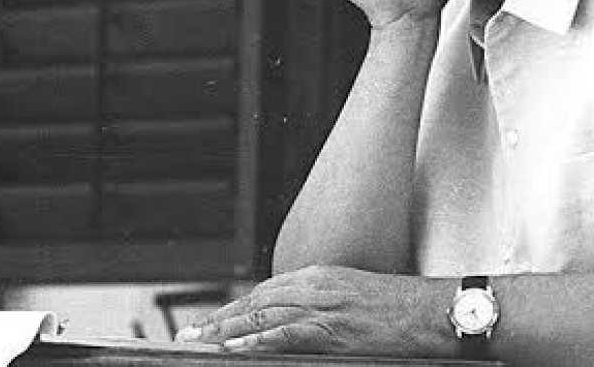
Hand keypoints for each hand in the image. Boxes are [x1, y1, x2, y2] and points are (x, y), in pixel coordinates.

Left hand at [176, 265, 448, 356]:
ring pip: (262, 315)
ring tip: (199, 342)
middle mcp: (315, 285)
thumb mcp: (354, 298)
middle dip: (220, 318)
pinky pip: (286, 334)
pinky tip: (234, 349)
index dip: (235, 307)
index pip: (264, 291)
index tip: (212, 320)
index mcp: (319, 276)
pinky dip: (256, 341)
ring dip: (226, 330)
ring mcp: (324, 304)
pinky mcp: (335, 327)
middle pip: (256, 300)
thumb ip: (324, 304)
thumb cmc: (402, 309)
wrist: (436, 310)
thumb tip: (297, 323)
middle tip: (190, 333)